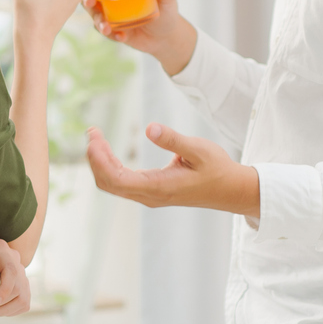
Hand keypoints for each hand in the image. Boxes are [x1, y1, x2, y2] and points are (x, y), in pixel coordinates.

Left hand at [0, 238, 31, 316]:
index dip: (4, 290)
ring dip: (4, 308)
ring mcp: (22, 274)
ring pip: (22, 300)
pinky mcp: (24, 286)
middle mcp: (16, 261)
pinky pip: (23, 304)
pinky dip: (9, 310)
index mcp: (2, 250)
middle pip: (17, 289)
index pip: (11, 271)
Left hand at [84, 123, 260, 218]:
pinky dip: (109, 166)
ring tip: (96, 137)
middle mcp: (150, 196)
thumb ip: (173, 139)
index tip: (94, 137)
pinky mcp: (151, 192)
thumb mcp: (199, 150)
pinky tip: (107, 150)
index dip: (99, 160)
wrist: (231, 191)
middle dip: (95, 158)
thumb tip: (149, 127)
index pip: (116, 179)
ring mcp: (149, 196)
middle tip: (92, 131)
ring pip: (112, 185)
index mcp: (158, 187)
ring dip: (100, 162)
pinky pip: (121, 183)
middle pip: (108, 183)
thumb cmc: (217, 169)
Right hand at [85, 0, 197, 75]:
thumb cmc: (167, 9)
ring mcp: (111, 16)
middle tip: (90, 1)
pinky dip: (111, 34)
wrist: (167, 37)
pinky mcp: (113, 31)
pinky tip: (122, 36)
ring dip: (97, 20)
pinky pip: (106, 32)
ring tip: (106, 28)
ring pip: (95, 15)